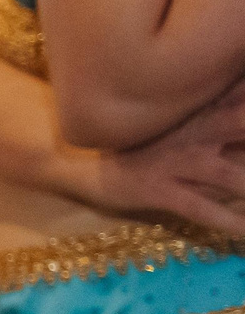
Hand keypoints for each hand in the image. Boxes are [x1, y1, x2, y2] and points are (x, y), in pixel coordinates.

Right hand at [70, 69, 244, 232]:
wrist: (84, 163)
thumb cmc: (147, 143)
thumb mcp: (187, 119)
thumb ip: (224, 111)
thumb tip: (242, 101)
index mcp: (203, 108)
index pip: (240, 91)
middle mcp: (195, 131)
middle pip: (243, 123)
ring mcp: (177, 162)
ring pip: (230, 175)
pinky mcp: (159, 191)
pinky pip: (199, 209)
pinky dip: (227, 222)